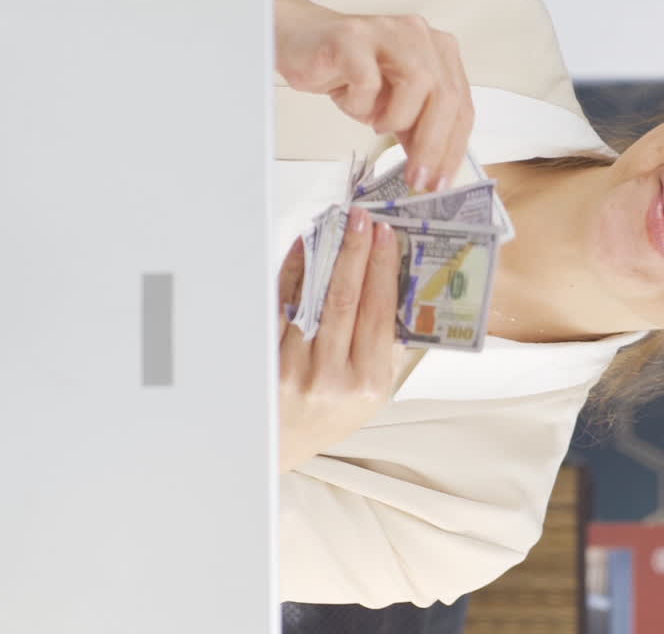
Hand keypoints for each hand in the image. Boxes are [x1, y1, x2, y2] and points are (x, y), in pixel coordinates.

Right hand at [275, 0, 473, 191]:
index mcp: (439, 51)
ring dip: (396, 118)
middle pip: (446, 97)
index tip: (440, 184)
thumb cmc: (349, 75)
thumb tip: (434, 173)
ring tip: (375, 122)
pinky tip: (350, 99)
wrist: (300, 43)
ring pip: (417, 84)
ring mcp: (389, 32)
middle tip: (416, 179)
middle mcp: (421, 35)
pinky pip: (368, 81)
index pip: (461, 105)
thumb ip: (418, 131)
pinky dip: (360, 103)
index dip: (454, 148)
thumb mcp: (393, 108)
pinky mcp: (354, 38)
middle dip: (432, 146)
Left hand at [277, 208, 398, 470]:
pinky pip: (282, 306)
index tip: (386, 236)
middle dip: (356, 252)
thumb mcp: (374, 392)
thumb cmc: (331, 414)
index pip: (379, 313)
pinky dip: (294, 273)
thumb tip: (396, 285)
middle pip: (346, 300)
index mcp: (369, 383)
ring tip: (334, 226)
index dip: (382, 269)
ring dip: (325, 256)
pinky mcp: (267, 361)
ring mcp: (295, 370)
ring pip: (312, 300)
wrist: (282, 444)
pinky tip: (304, 250)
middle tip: (362, 219)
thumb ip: (388, 347)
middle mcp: (333, 378)